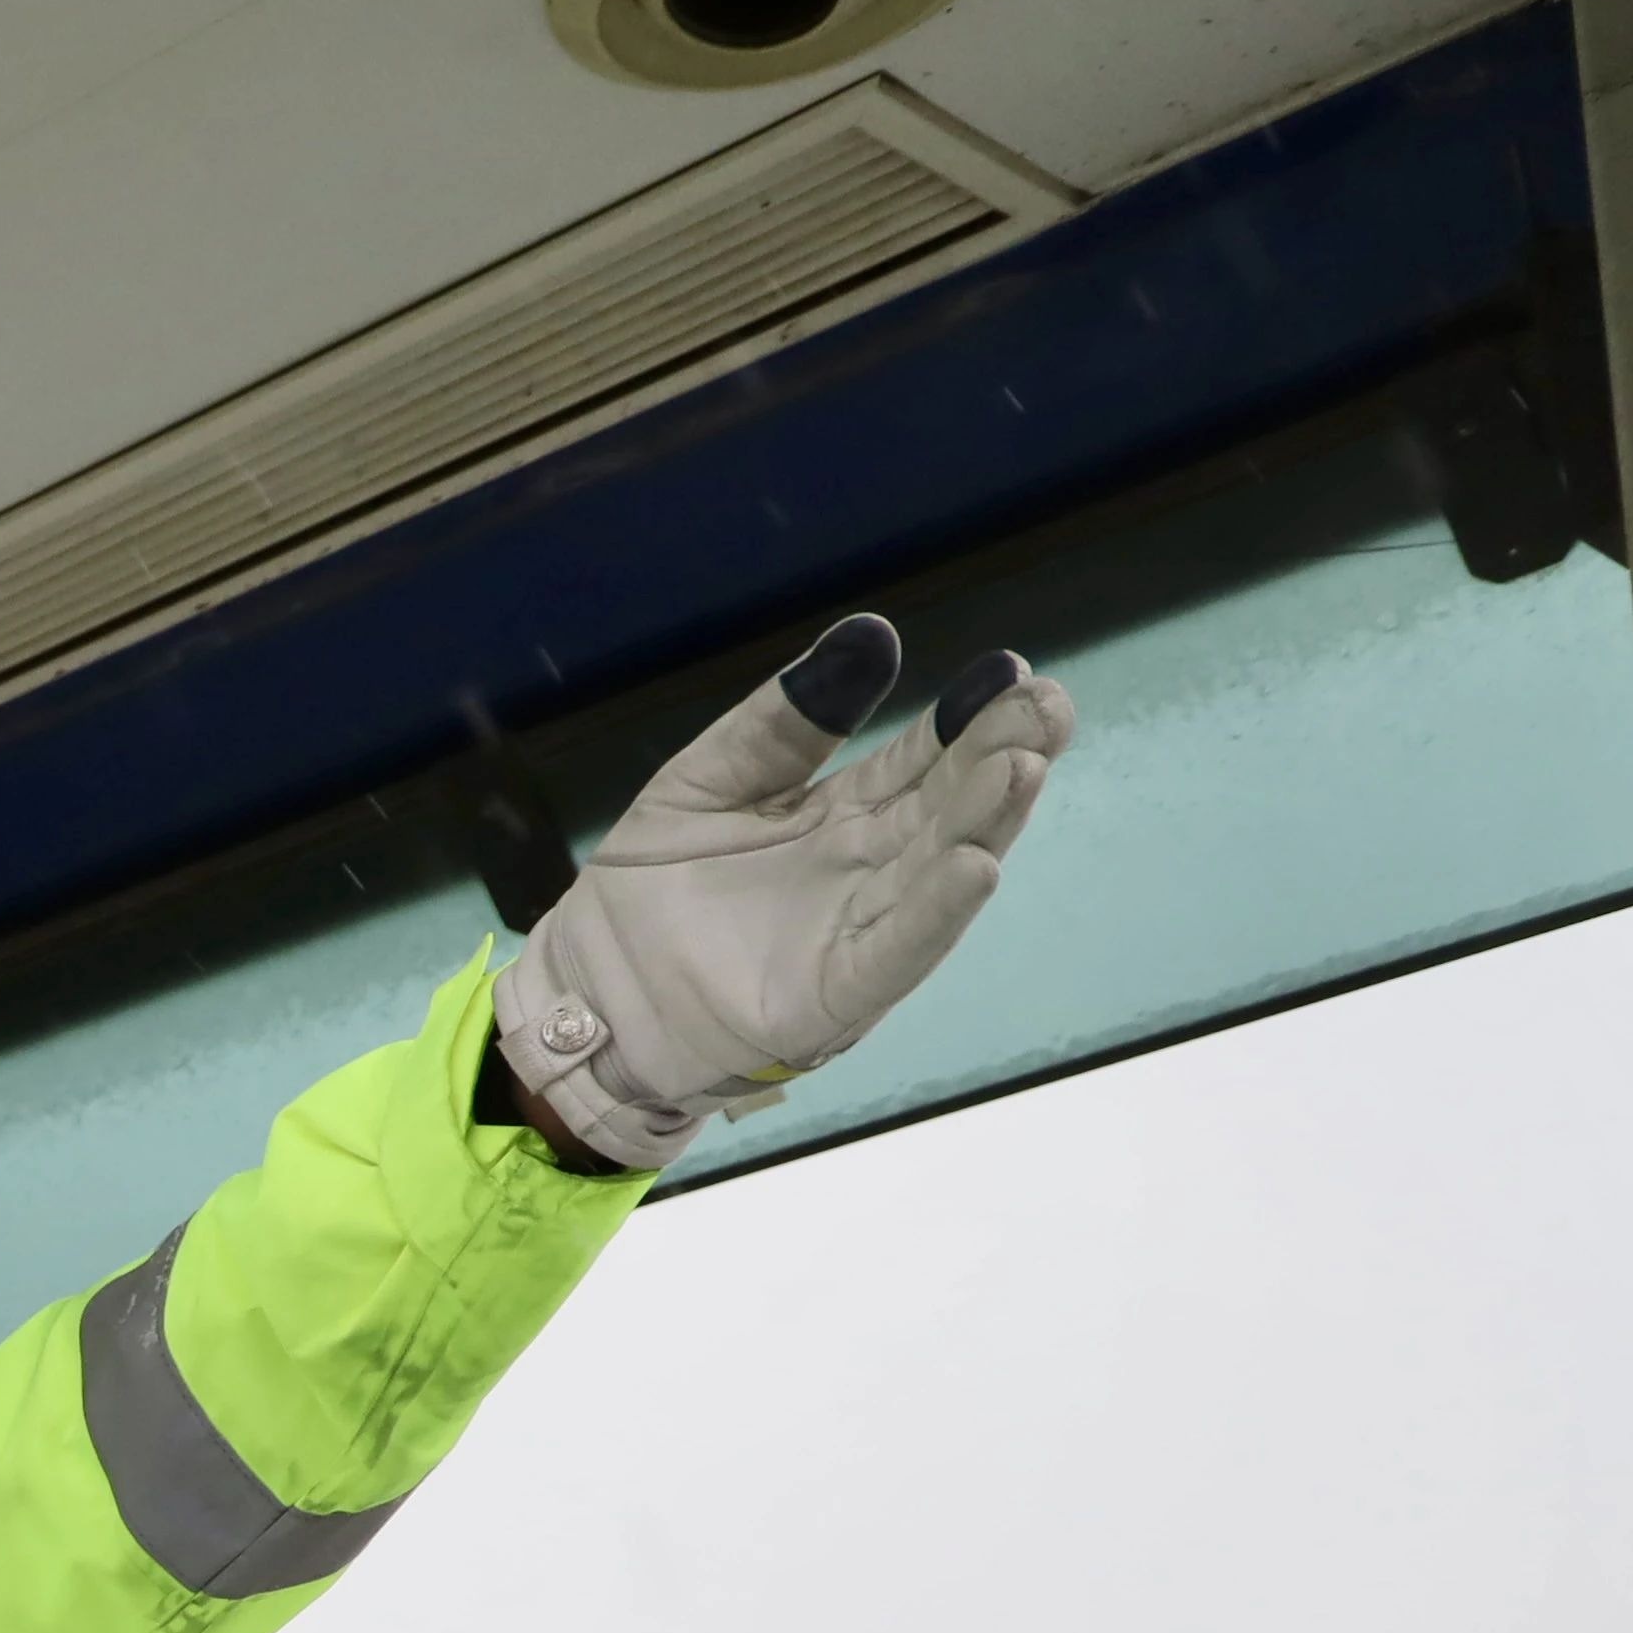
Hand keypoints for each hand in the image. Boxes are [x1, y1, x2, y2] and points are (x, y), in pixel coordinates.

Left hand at [493, 613, 1071, 1173]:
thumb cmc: (645, 894)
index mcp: (840, 815)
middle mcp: (866, 871)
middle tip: (1048, 705)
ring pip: (937, 873)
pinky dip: (935, 914)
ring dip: (984, 823)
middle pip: (947, 807)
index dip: (966, 716)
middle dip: (1002, 756)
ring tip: (1022, 766)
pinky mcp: (832, 997)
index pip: (920, 757)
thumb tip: (874, 634)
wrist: (584, 995)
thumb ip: (782, 721)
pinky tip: (976, 866)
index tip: (1011, 671)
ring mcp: (854, 934)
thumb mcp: (706, 781)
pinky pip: (894, 953)